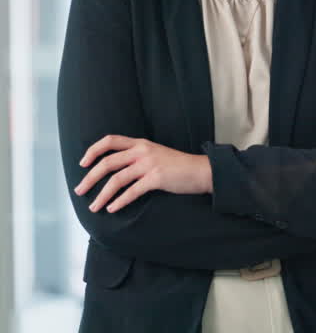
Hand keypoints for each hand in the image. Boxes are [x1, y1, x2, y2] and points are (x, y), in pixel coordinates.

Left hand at [75, 135, 212, 212]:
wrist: (201, 171)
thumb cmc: (178, 166)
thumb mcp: (156, 154)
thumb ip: (137, 157)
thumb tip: (114, 170)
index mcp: (140, 143)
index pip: (110, 141)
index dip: (93, 151)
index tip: (83, 163)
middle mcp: (143, 151)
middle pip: (107, 163)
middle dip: (90, 178)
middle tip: (80, 191)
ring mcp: (149, 164)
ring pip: (116, 180)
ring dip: (101, 195)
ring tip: (94, 206)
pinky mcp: (156, 178)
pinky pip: (131, 191)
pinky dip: (119, 201)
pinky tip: (112, 208)